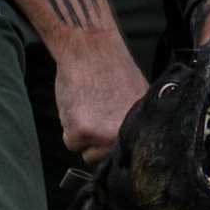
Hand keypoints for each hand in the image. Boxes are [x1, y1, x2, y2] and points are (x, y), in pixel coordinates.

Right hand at [55, 39, 147, 163]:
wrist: (92, 51)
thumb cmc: (114, 71)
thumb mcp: (137, 101)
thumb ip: (134, 125)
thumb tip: (131, 141)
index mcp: (140, 130)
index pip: (127, 156)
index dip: (114, 146)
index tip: (109, 134)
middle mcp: (124, 137)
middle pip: (104, 157)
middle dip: (96, 142)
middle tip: (95, 116)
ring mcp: (104, 137)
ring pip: (87, 153)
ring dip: (82, 137)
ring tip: (87, 109)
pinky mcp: (83, 132)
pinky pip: (71, 143)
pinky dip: (68, 128)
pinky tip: (76, 106)